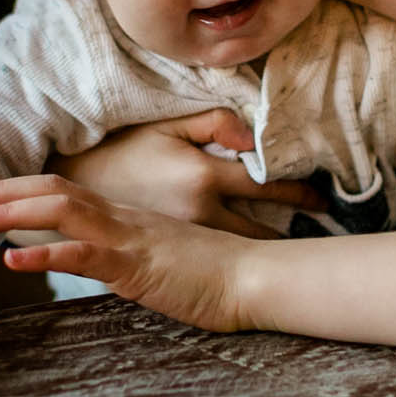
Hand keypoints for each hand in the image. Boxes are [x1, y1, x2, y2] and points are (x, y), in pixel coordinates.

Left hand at [0, 175, 254, 332]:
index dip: (18, 189)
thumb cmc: (215, 271)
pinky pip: (83, 253)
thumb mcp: (161, 257)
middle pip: (50, 191)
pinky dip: (45, 252)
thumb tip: (102, 260)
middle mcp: (119, 217)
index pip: (62, 191)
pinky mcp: (136, 263)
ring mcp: (127, 236)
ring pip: (58, 211)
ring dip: (9, 212)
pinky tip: (13, 257)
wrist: (255, 276)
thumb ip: (130, 252)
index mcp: (123, 216)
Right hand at [45, 108, 324, 237]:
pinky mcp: (172, 256)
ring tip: (304, 255)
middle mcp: (201, 211)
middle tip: (324, 232)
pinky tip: (257, 271)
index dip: (299, 193)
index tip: (323, 200)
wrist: (71, 181)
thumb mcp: (168, 127)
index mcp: (203, 177)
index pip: (268, 185)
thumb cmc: (121, 150)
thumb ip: (215, 125)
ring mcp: (187, 238)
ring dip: (272, 248)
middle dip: (293, 229)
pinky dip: (242, 261)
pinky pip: (217, 258)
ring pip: (243, 246)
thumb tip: (252, 140)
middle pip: (263, 224)